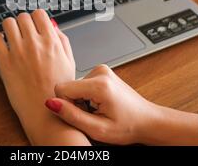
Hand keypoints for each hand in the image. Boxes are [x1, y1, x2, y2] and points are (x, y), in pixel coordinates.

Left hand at [0, 10, 88, 144]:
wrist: (45, 111)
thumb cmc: (58, 90)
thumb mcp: (69, 62)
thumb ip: (62, 41)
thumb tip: (53, 25)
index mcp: (51, 42)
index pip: (39, 14)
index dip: (36, 18)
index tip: (33, 23)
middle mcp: (34, 43)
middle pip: (22, 17)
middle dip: (22, 22)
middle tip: (22, 31)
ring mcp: (18, 52)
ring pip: (8, 23)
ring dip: (9, 27)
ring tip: (11, 35)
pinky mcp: (4, 62)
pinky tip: (2, 44)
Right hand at [45, 65, 161, 144]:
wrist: (147, 120)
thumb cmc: (128, 126)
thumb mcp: (98, 129)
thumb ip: (72, 115)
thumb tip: (51, 103)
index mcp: (99, 84)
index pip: (62, 89)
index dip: (67, 106)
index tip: (83, 114)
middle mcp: (100, 71)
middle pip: (68, 87)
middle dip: (75, 103)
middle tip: (93, 114)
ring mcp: (102, 69)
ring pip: (74, 85)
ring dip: (82, 100)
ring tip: (98, 109)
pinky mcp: (102, 71)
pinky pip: (82, 83)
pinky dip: (87, 96)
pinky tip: (100, 104)